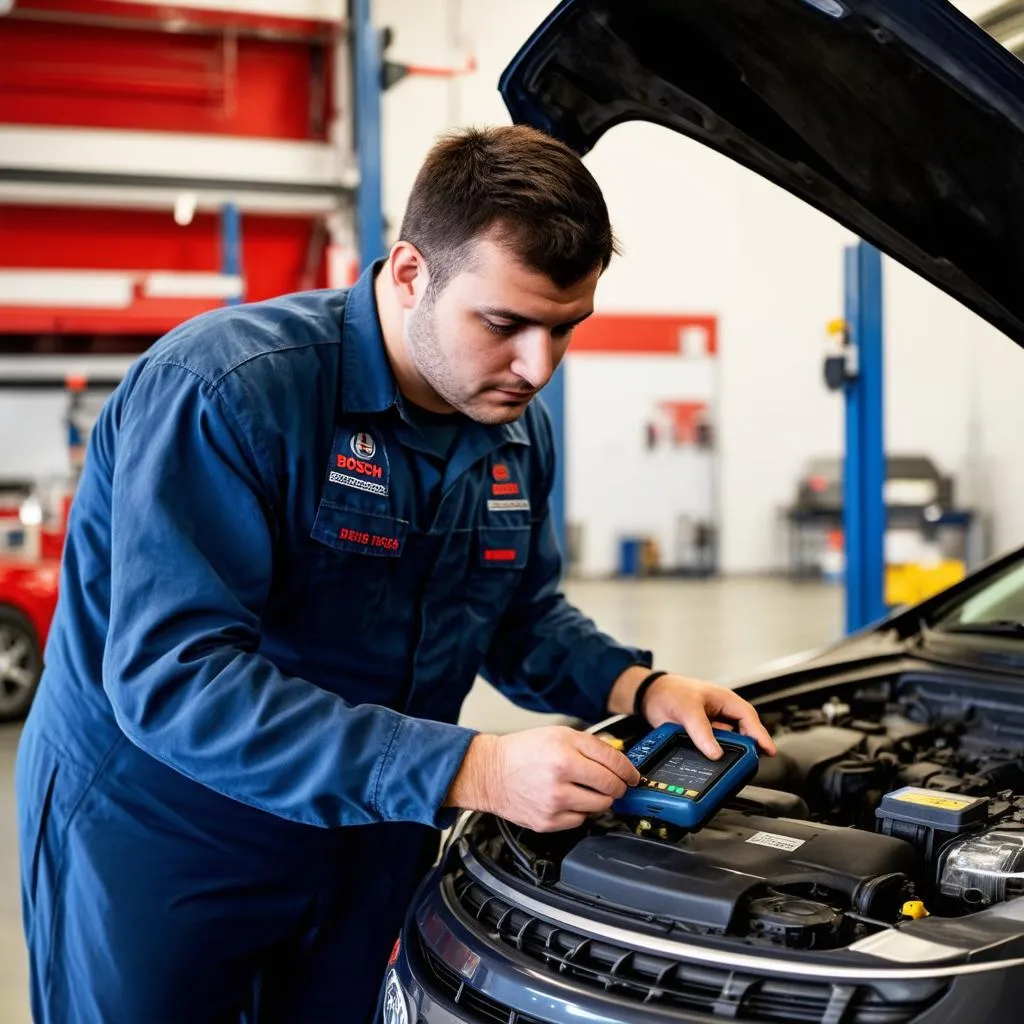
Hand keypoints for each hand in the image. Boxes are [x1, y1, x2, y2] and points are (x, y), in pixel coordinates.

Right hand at [444, 726, 640, 831]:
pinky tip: (568, 799)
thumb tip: (619, 760)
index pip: (614, 764)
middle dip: (617, 786)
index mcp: (565, 752)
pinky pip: (581, 820)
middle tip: (613, 783)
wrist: (490, 773)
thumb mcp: (558, 734)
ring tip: (586, 789)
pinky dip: (581, 811)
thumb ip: (591, 745)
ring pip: (600, 806)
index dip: (629, 770)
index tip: (632, 775)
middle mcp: (561, 777)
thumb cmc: (522, 751)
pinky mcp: (549, 822)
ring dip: (600, 799)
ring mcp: (555, 802)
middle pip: (611, 788)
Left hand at [607, 666, 775, 758]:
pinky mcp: (700, 737)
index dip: (760, 735)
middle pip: (741, 734)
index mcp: (725, 700)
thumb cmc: (671, 691)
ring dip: (728, 753)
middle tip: (747, 763)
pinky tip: (710, 764)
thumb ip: (701, 730)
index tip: (768, 750)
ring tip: (728, 765)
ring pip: (727, 743)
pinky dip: (712, 756)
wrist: (649, 697)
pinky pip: (711, 748)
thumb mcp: (687, 709)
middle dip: (746, 748)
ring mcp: (711, 726)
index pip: (748, 718)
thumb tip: (715, 751)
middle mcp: (721, 713)